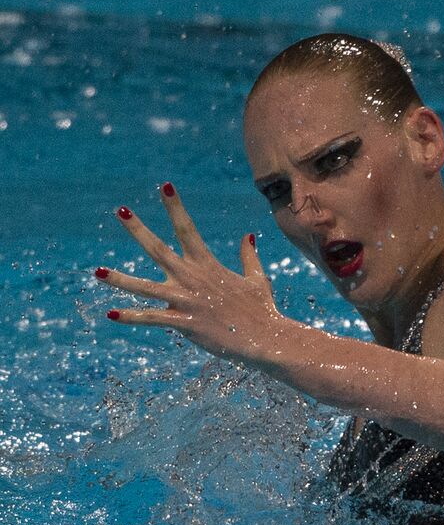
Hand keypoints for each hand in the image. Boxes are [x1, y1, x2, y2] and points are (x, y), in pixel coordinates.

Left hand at [96, 183, 279, 362]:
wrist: (266, 338)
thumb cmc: (262, 310)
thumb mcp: (258, 279)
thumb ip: (248, 257)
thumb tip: (248, 236)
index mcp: (208, 266)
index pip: (187, 229)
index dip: (175, 207)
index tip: (165, 186)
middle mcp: (192, 278)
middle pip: (158, 249)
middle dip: (138, 229)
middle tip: (120, 210)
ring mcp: (186, 300)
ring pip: (145, 288)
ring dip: (120, 280)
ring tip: (96, 272)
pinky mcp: (184, 323)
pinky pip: (152, 318)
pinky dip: (131, 317)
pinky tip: (111, 314)